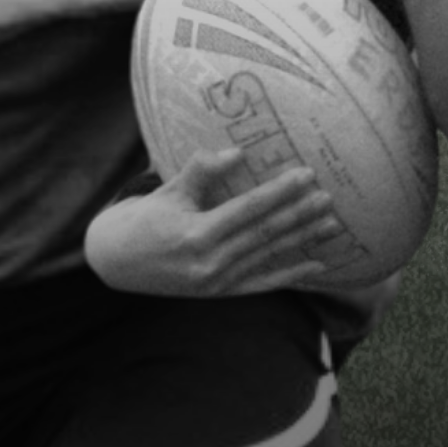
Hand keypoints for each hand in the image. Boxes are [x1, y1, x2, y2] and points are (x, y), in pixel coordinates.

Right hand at [84, 147, 345, 296]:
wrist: (116, 264)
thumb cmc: (143, 220)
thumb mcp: (168, 191)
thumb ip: (201, 171)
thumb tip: (236, 152)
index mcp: (196, 234)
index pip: (249, 209)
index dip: (279, 191)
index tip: (306, 175)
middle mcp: (210, 262)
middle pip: (265, 234)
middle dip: (300, 215)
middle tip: (329, 197)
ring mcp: (216, 282)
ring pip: (269, 257)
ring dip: (302, 241)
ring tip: (331, 224)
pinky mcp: (219, 293)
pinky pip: (262, 283)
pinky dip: (291, 275)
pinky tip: (317, 267)